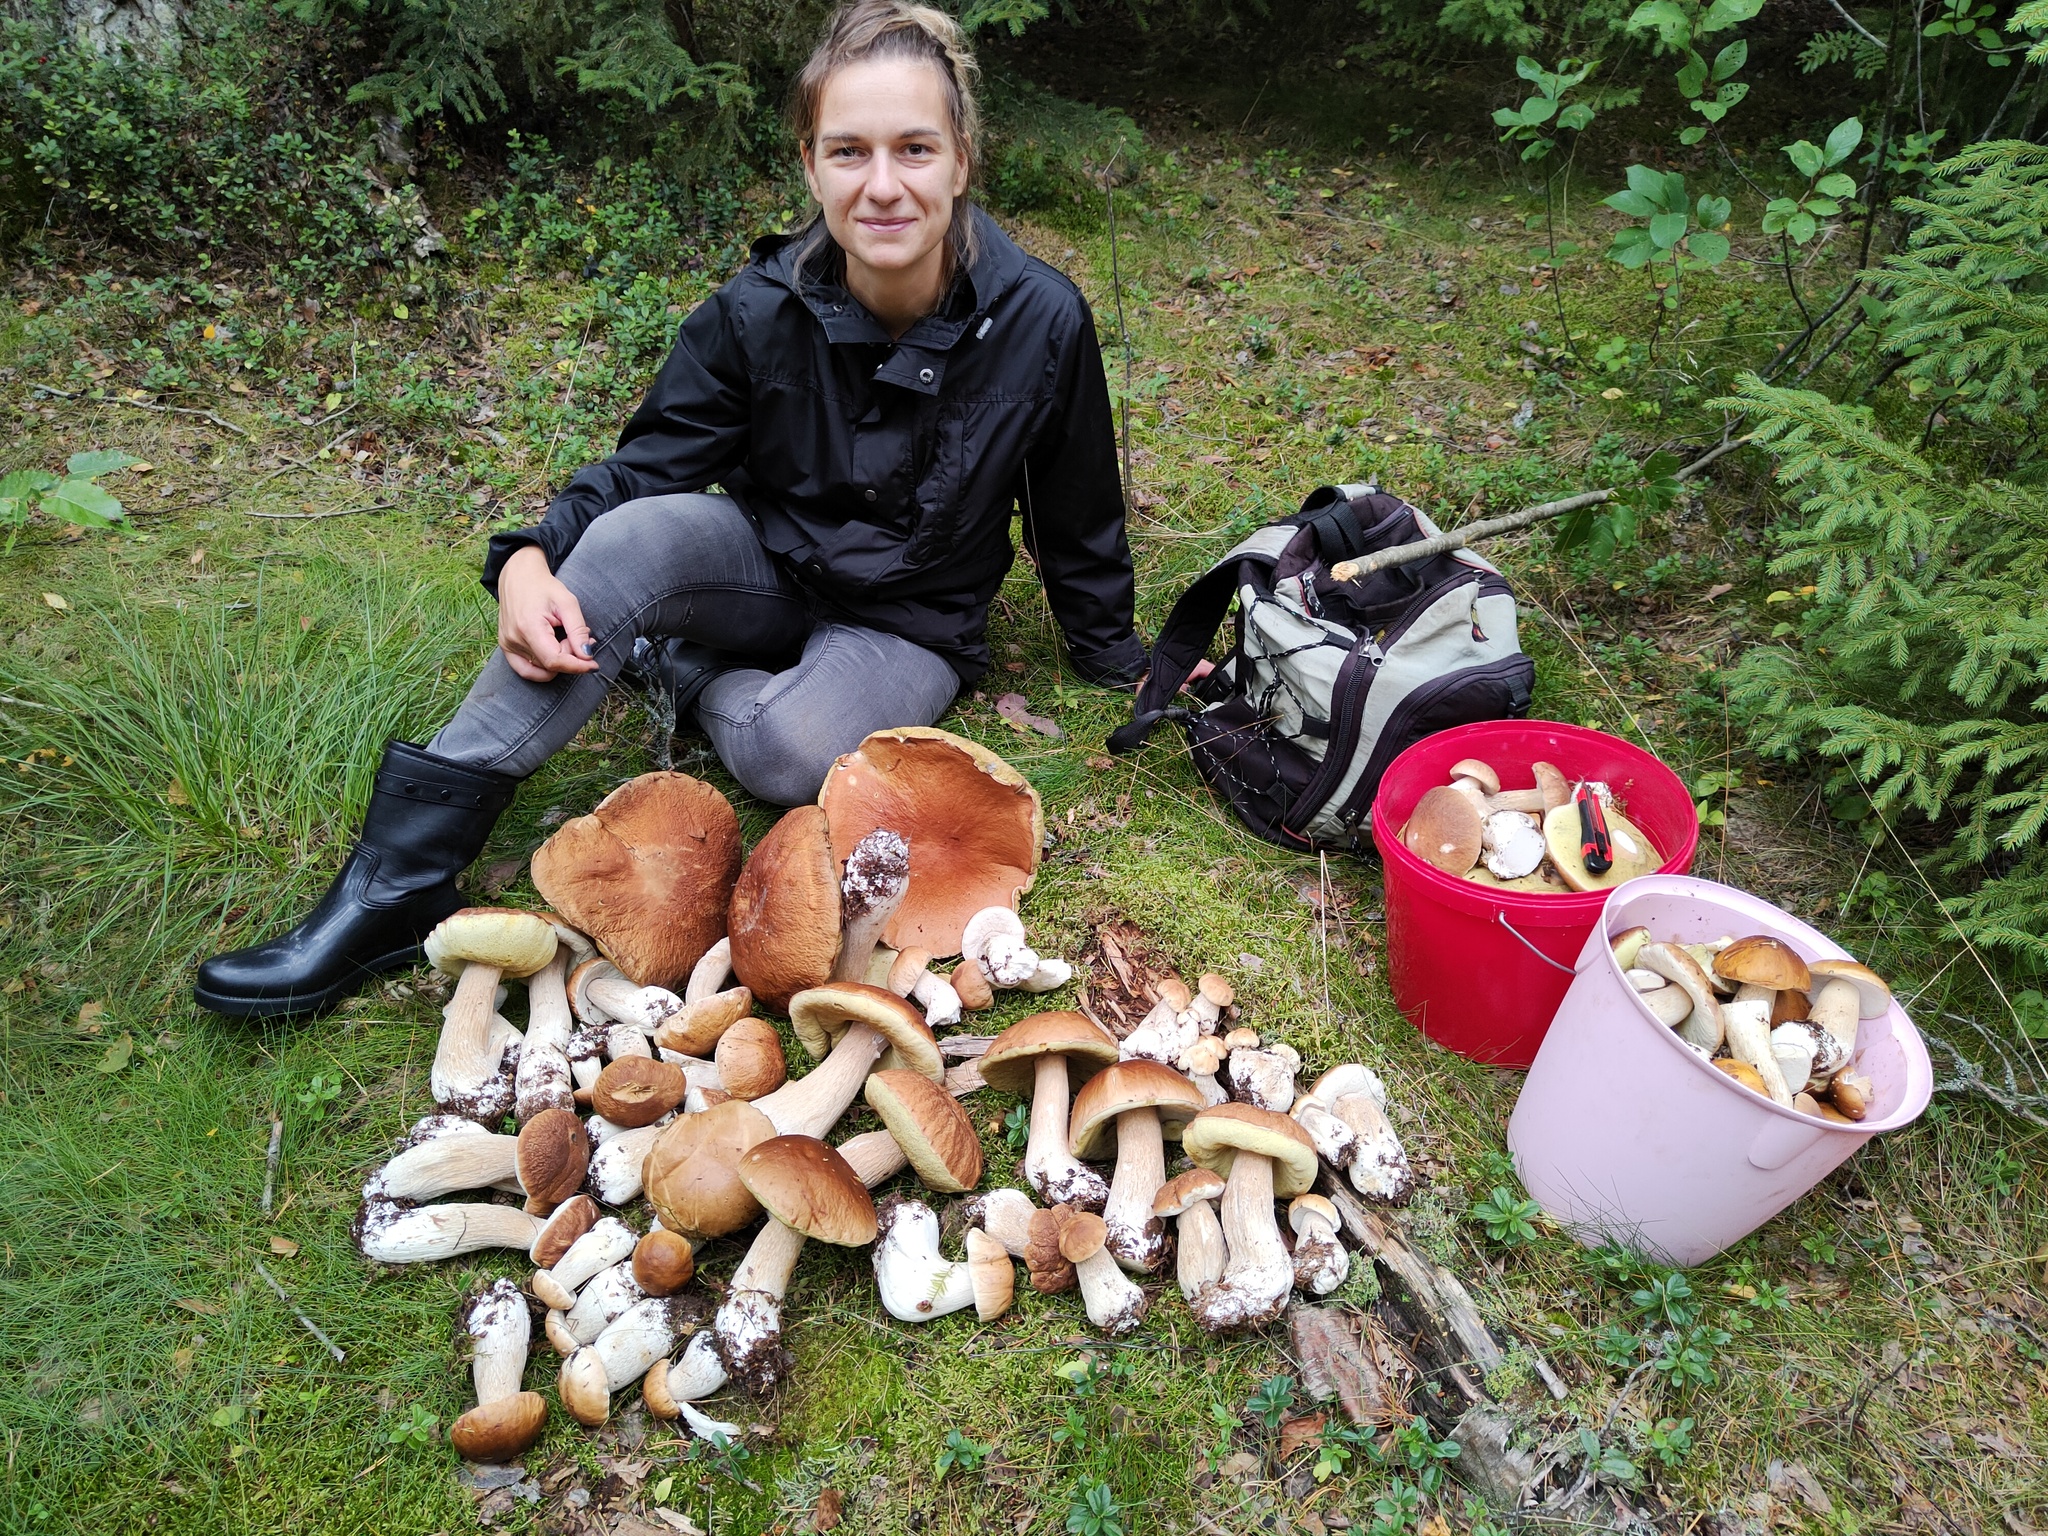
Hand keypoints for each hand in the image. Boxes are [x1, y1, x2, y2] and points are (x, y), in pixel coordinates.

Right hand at [496, 546, 598, 682]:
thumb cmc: (544, 587)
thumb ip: (578, 630)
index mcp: (528, 627)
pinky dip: (543, 667)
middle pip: (549, 664)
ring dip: (558, 659)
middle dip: (570, 656)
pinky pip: (525, 669)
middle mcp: (513, 639)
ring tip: (564, 639)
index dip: (576, 666)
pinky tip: (554, 652)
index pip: (554, 661)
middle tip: (580, 638)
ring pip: (541, 667)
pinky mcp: (505, 647)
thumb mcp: (567, 603)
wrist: (518, 576)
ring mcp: (507, 644)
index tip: (593, 664)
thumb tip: (586, 656)